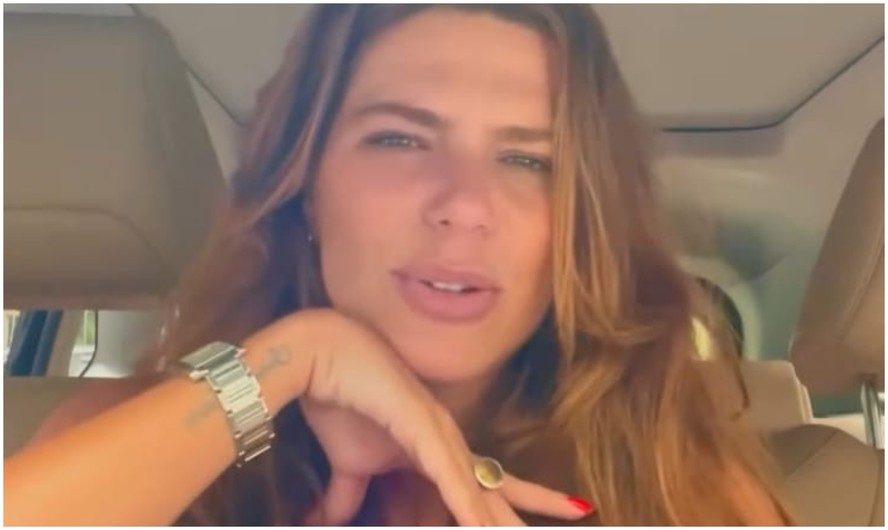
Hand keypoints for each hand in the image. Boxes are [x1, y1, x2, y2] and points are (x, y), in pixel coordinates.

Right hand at [247, 309, 591, 524]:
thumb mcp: (349, 464)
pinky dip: (466, 505)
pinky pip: (449, 476)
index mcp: (436, 450)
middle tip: (581, 511)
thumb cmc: (340, 399)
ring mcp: (438, 433)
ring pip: (482, 489)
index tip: (574, 504)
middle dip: (531, 510)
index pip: (489, 483)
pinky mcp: (420, 428)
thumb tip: (330, 519)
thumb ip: (350, 494)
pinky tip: (481, 527)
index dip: (529, 498)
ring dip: (500, 521)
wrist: (320, 354)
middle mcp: (448, 441)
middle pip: (499, 487)